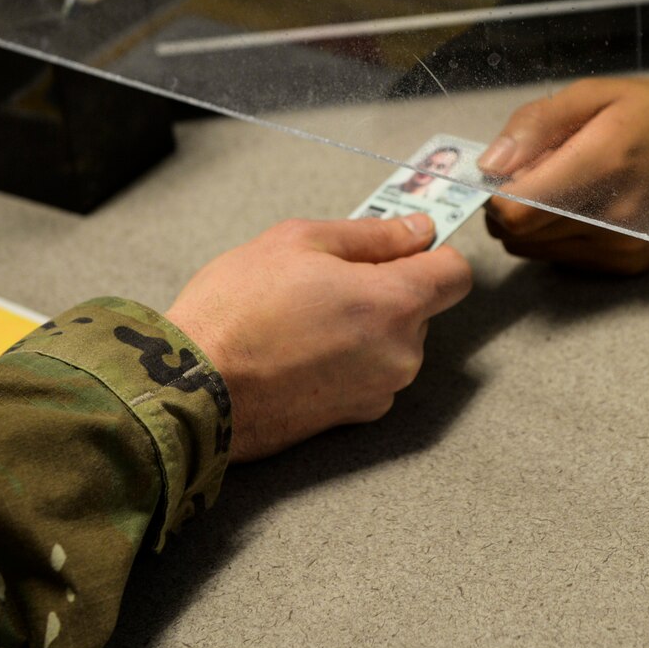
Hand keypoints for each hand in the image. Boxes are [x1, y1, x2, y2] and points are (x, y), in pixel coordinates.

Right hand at [165, 214, 471, 462]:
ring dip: (365, 325)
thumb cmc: (237, 311)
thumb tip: (419, 230)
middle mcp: (402, 353)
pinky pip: (371, 373)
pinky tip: (301, 352)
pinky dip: (349, 360)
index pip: (456, 274)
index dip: (433, 254)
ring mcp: (381, 390)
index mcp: (395, 303)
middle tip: (325, 281)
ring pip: (394, 341)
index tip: (402, 248)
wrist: (192, 391)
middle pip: (421, 308)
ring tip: (303, 319)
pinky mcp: (357, 417)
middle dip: (386, 289)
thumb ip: (372, 234)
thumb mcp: (298, 242)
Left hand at [478, 72, 648, 274]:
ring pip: (535, 250)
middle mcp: (612, 217)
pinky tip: (584, 208)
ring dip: (531, 223)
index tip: (505, 172)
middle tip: (535, 175)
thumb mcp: (595, 94)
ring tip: (563, 188)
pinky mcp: (628, 265)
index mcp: (603, 164)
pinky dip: (557, 236)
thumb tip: (489, 165)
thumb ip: (535, 125)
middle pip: (519, 234)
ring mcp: (622, 248)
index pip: (516, 210)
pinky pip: (562, 259)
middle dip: (510, 206)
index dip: (497, 193)